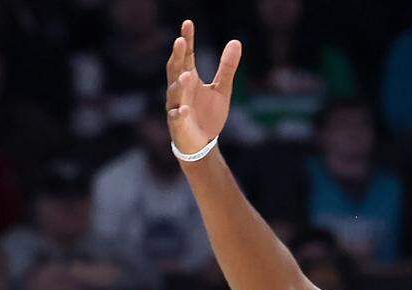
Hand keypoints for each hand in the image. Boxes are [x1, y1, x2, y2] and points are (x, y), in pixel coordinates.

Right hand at [165, 20, 241, 154]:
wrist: (202, 145)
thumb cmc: (208, 115)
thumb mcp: (222, 89)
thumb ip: (227, 67)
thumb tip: (236, 41)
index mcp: (189, 78)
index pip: (186, 56)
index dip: (186, 40)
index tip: (188, 23)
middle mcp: (179, 90)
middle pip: (175, 69)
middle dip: (177, 56)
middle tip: (180, 41)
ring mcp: (177, 106)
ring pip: (175, 93)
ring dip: (180, 84)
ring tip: (187, 75)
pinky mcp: (178, 125)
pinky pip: (177, 117)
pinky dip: (180, 113)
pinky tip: (185, 109)